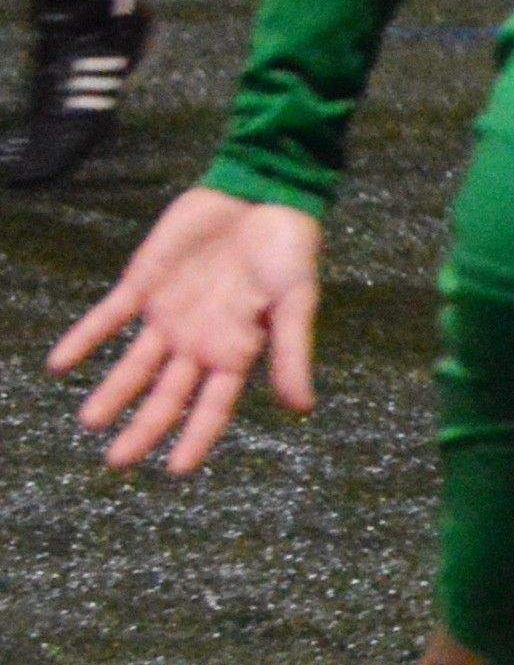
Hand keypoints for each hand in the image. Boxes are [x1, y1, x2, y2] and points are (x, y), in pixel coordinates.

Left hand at [52, 192, 327, 477]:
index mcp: (238, 349)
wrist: (262, 192)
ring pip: (134, 365)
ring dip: (112, 392)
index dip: (195, 438)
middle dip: (143, 428)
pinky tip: (60, 364)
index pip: (213, 406)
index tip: (176, 472)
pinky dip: (85, 339)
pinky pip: (109, 317)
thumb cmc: (289, 249)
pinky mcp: (144, 284)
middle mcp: (199, 341)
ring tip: (89, 422)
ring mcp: (168, 315)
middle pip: (167, 395)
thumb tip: (301, 409)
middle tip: (116, 462)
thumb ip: (291, 353)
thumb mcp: (296, 302)